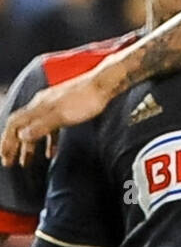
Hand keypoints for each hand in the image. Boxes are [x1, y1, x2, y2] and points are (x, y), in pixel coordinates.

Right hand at [0, 67, 114, 167]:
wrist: (105, 83)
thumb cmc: (86, 99)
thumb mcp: (62, 115)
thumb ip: (42, 126)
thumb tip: (21, 136)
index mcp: (39, 106)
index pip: (14, 124)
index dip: (7, 141)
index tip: (4, 157)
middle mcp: (42, 104)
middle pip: (22, 127)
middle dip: (14, 146)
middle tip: (10, 163)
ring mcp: (54, 106)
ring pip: (36, 128)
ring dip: (30, 146)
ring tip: (27, 162)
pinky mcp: (66, 108)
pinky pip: (51, 127)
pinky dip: (49, 141)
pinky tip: (52, 152)